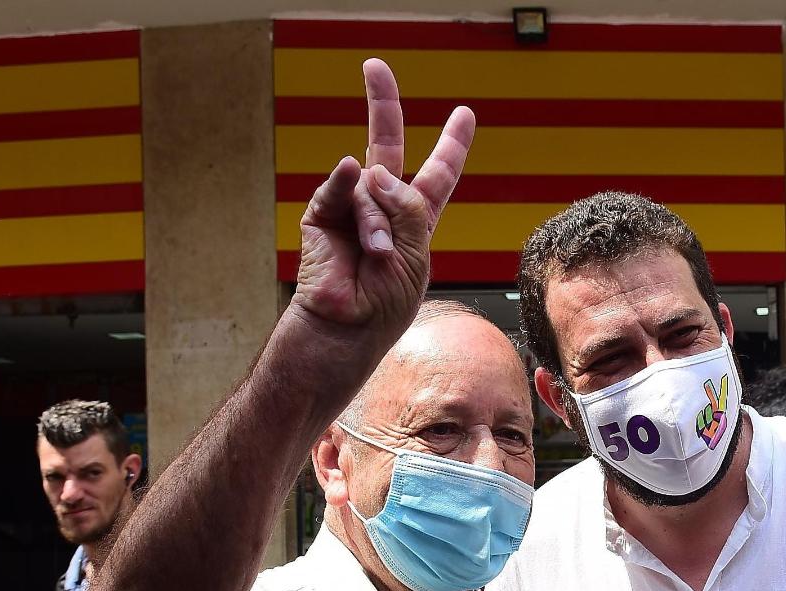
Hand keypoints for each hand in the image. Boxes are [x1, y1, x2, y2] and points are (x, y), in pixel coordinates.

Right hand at [293, 59, 474, 340]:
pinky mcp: (321, 215)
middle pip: (388, 147)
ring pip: (373, 187)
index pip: (437, 175)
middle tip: (373, 66)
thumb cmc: (385, 304)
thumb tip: (373, 167)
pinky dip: (346, 190)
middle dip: (382, 105)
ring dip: (378, 224)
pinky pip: (340, 188)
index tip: (464, 114)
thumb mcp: (415, 254)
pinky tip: (351, 190)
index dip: (451, 145)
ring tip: (376, 256)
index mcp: (415, 222)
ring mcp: (351, 210)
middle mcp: (383, 209)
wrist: (347, 328)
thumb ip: (407, 207)